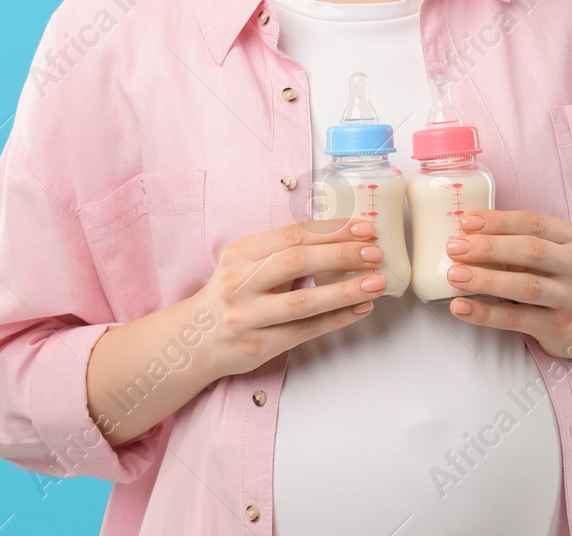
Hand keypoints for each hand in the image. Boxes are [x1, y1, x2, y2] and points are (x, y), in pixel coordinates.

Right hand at [198, 218, 386, 377]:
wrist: (195, 339)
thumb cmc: (234, 295)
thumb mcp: (248, 264)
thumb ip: (285, 252)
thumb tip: (344, 238)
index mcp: (241, 253)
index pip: (292, 235)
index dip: (331, 230)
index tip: (364, 227)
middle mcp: (241, 282)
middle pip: (296, 262)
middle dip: (341, 255)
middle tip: (375, 253)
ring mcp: (247, 316)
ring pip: (302, 301)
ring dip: (344, 291)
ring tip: (376, 282)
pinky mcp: (258, 345)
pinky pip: (304, 331)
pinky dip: (337, 319)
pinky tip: (361, 309)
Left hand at [442, 210, 571, 366]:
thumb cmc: (557, 278)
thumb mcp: (551, 252)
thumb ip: (518, 241)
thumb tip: (466, 233)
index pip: (533, 223)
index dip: (498, 221)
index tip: (466, 221)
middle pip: (531, 251)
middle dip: (489, 248)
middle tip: (455, 247)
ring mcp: (570, 298)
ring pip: (526, 286)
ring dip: (486, 279)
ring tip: (455, 275)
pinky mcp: (557, 327)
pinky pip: (515, 319)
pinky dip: (484, 313)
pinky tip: (461, 307)